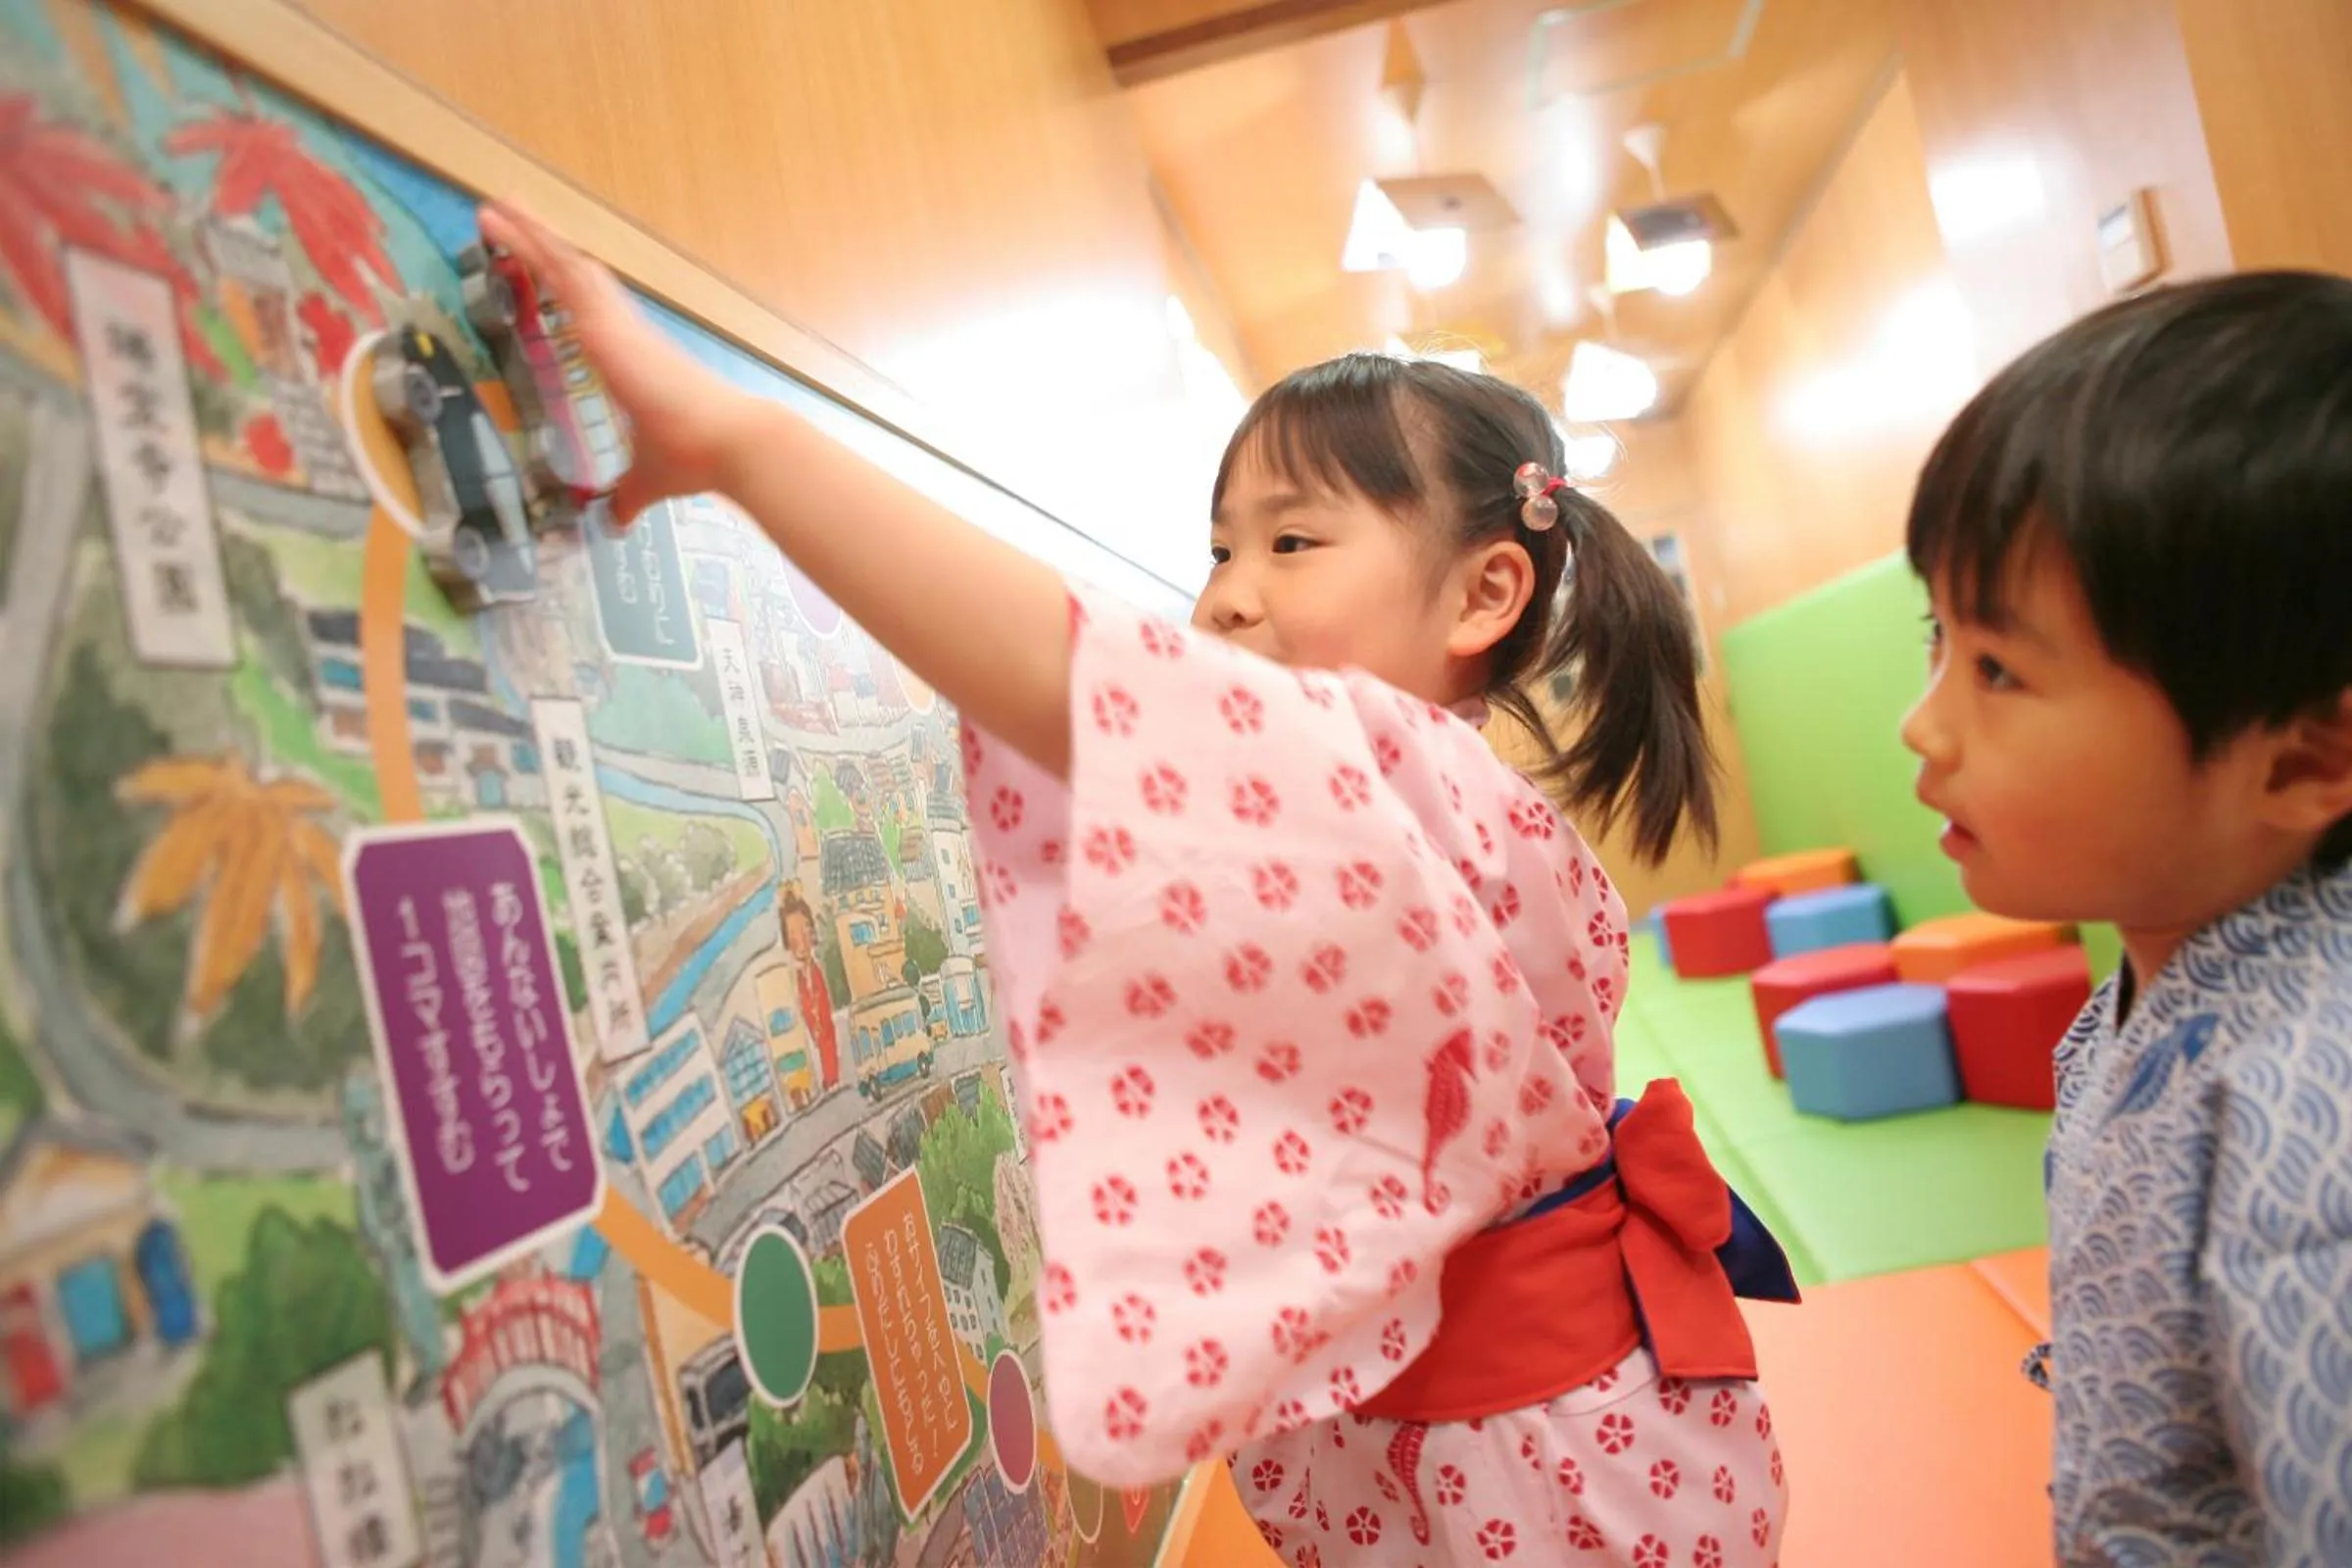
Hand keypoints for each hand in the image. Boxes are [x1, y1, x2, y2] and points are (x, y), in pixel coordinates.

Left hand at [479, 201, 758, 524]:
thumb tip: (618, 522)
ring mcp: (615, 321)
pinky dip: (532, 241)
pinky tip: (506, 219)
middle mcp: (622, 330)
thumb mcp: (647, 480)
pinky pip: (562, 269)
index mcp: (629, 358)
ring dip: (530, 232)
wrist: (727, 442)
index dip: (561, 286)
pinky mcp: (606, 322)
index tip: (538, 267)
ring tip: (496, 203)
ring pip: (565, 262)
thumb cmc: (695, 458)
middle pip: (573, 275)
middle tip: (504, 214)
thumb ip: (627, 495)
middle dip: (540, 245)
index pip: (588, 311)